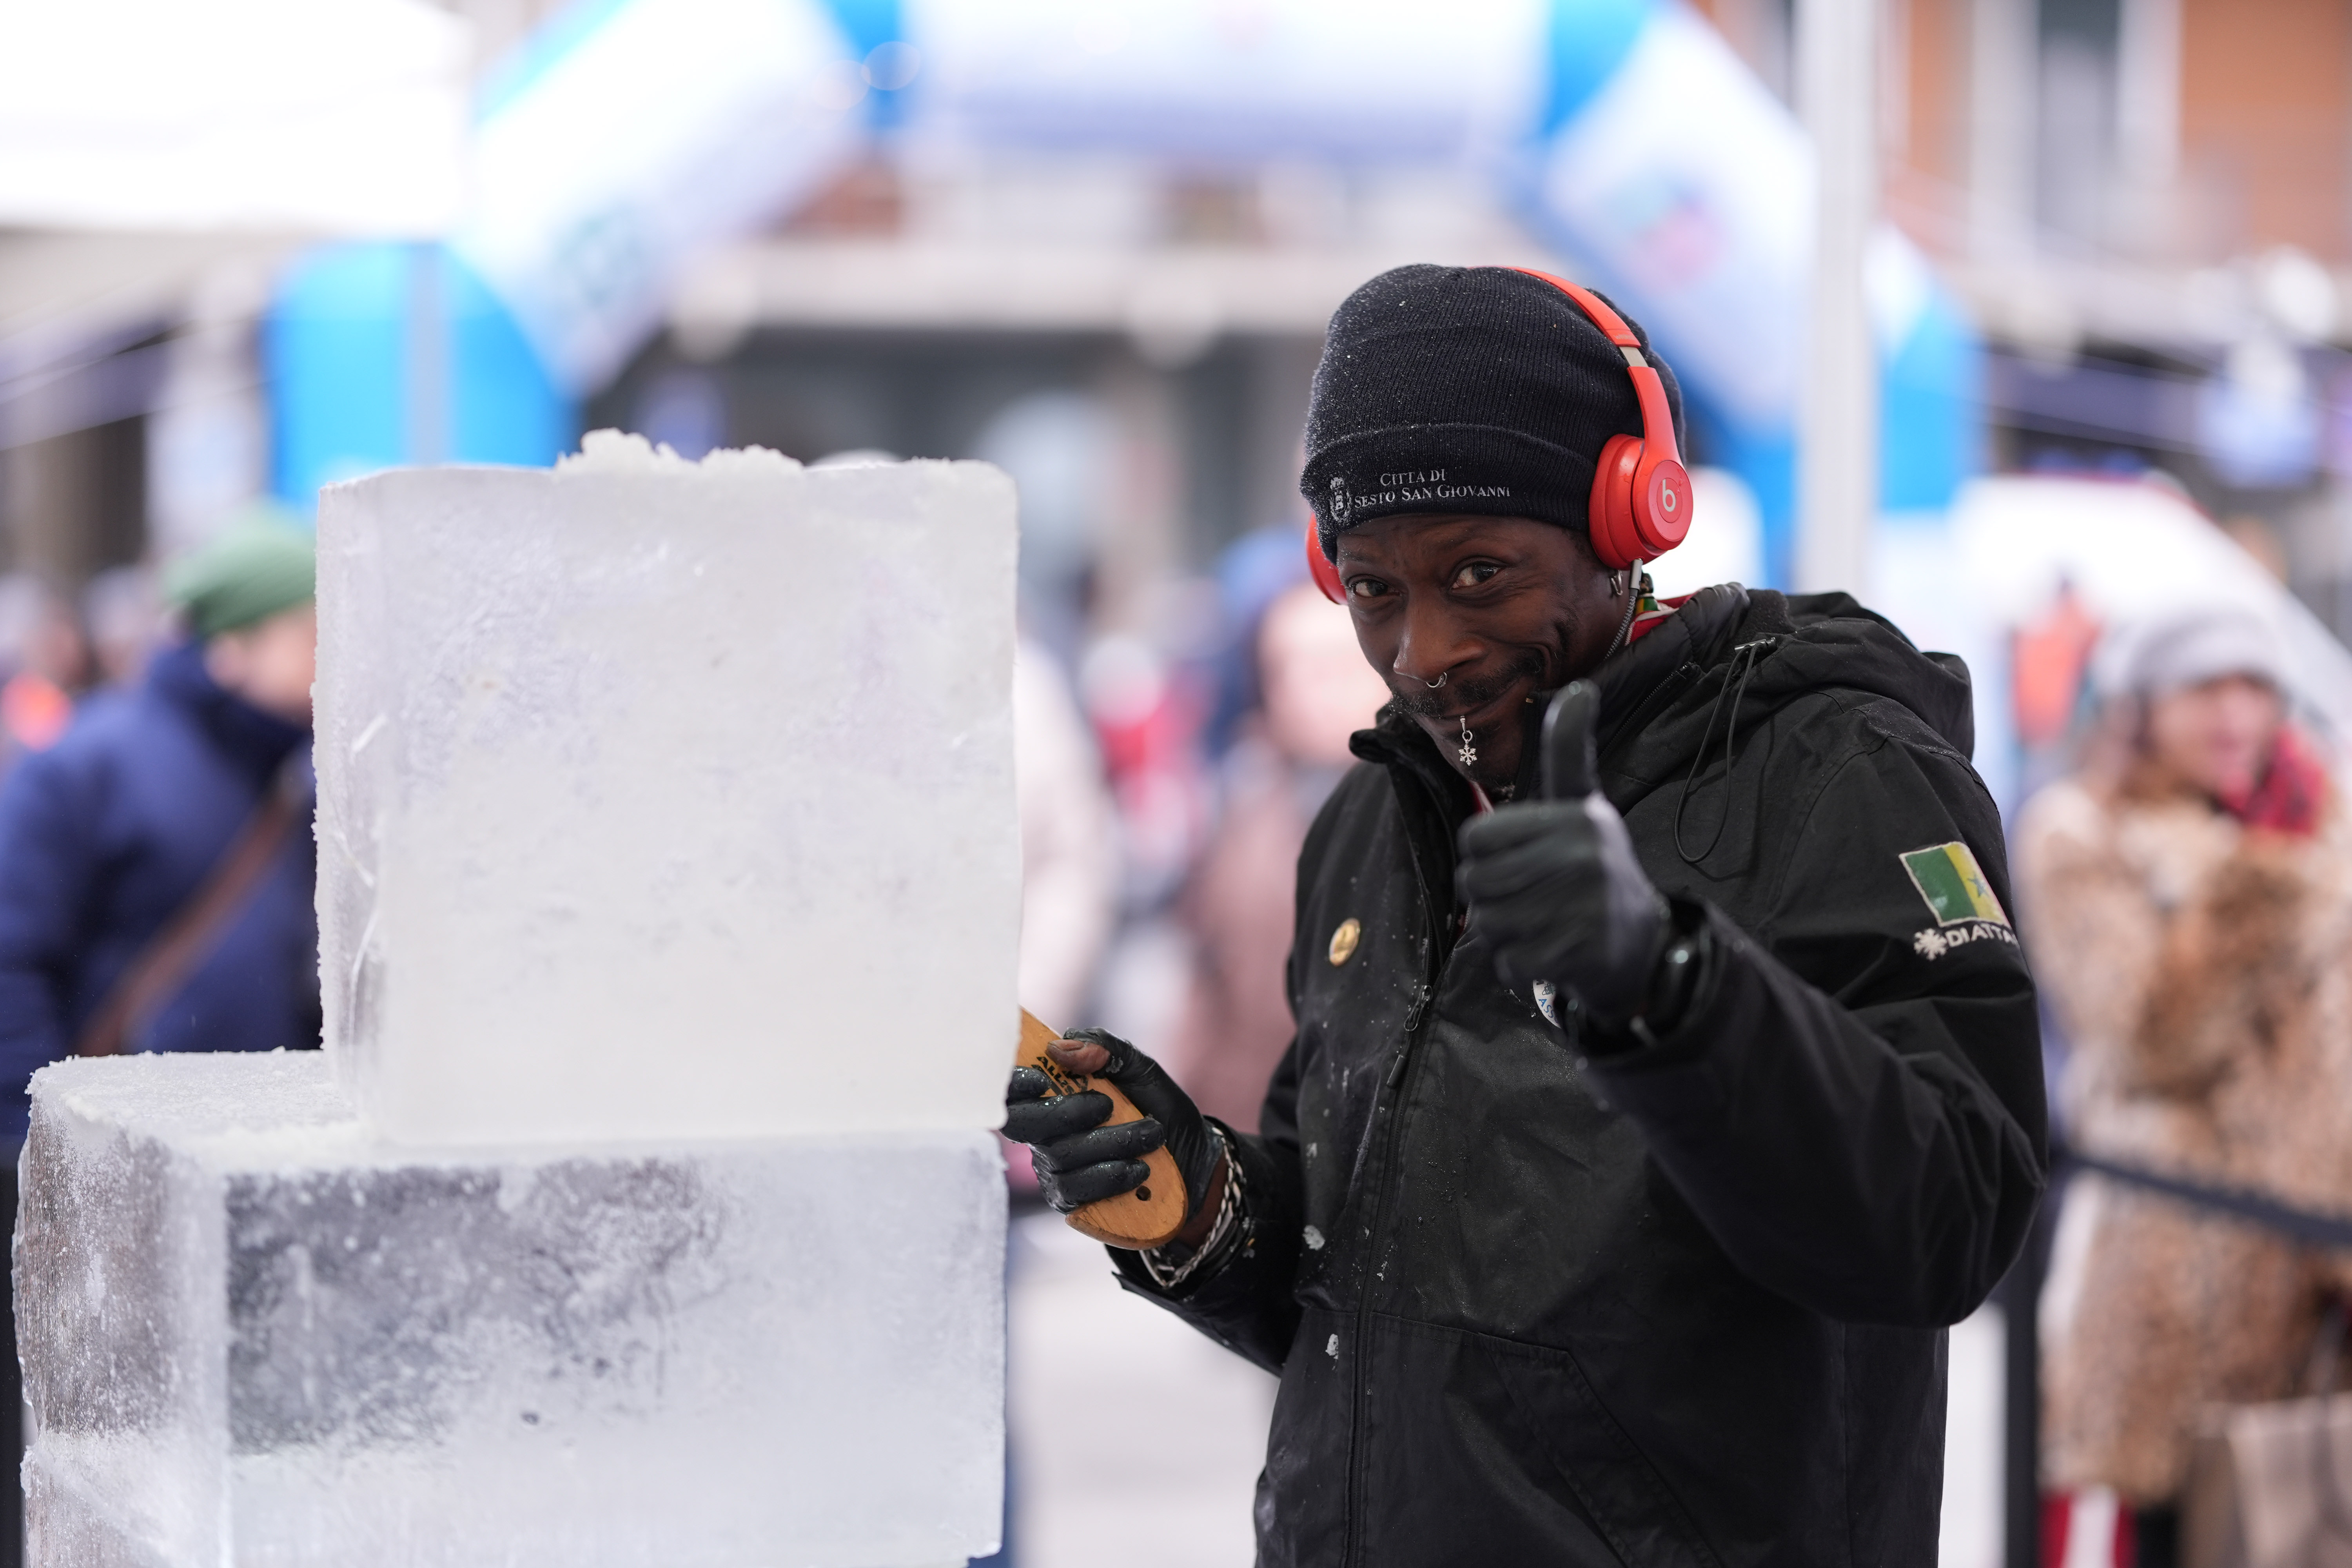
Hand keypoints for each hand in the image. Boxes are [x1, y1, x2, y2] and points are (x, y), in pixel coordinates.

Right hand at [1002, 1029, 1225, 1236]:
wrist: (1193, 1158)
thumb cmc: (1158, 1108)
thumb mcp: (1139, 1068)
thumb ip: (1104, 1047)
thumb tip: (1059, 1046)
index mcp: (1054, 1093)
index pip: (1012, 1089)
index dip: (1013, 1084)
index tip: (1041, 1080)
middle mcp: (1045, 1131)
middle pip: (1024, 1124)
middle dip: (1065, 1113)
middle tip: (1107, 1106)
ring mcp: (1054, 1168)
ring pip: (1061, 1155)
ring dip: (1110, 1143)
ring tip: (1151, 1135)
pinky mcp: (1071, 1200)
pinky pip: (1077, 1189)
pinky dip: (1111, 1175)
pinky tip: (1140, 1169)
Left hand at [1454, 682, 1668, 1026]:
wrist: (1640, 945)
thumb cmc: (1595, 868)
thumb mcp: (1584, 804)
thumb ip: (1569, 751)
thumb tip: (1580, 688)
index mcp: (1578, 816)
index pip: (1476, 837)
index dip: (1485, 854)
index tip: (1520, 858)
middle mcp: (1584, 856)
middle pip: (1475, 882)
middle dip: (1491, 898)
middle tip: (1532, 899)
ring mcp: (1584, 906)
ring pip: (1488, 924)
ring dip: (1504, 933)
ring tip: (1543, 924)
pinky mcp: (1578, 953)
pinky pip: (1509, 963)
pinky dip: (1520, 967)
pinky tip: (1551, 953)